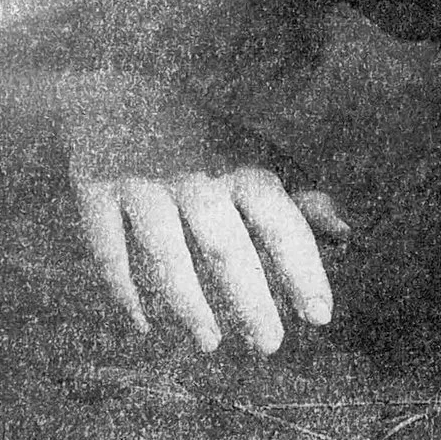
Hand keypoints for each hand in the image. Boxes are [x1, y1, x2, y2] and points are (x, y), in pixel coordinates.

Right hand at [58, 72, 349, 352]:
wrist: (116, 93)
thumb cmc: (204, 142)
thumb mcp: (256, 161)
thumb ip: (301, 201)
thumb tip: (345, 238)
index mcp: (241, 168)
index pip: (280, 225)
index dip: (303, 272)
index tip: (321, 318)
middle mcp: (194, 177)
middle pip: (224, 247)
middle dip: (250, 300)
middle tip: (271, 346)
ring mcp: (141, 183)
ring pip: (164, 253)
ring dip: (188, 303)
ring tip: (211, 344)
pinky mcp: (95, 189)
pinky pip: (108, 249)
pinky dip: (124, 290)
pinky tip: (145, 326)